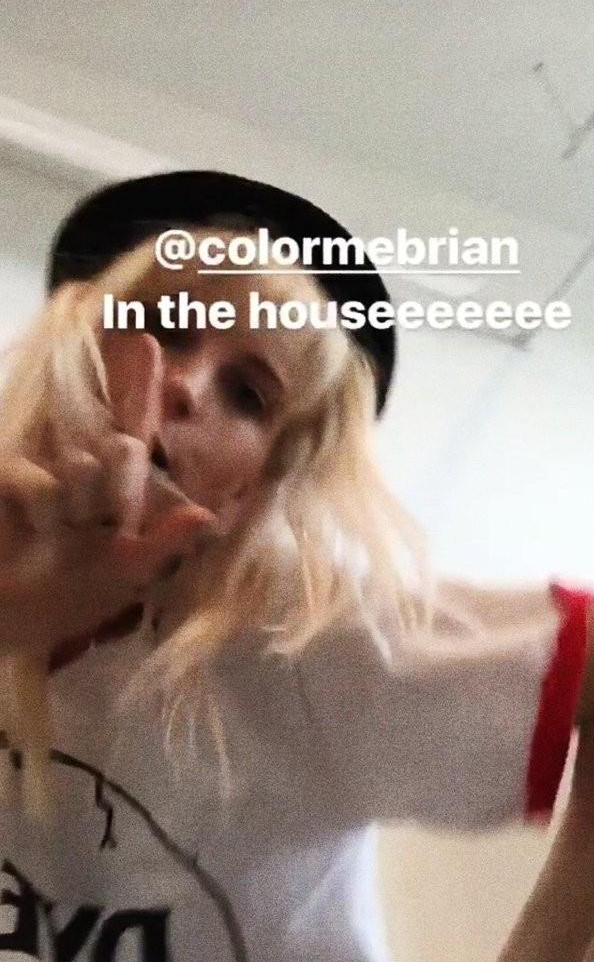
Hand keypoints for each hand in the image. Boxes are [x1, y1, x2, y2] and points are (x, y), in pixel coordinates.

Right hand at [0, 333, 214, 657]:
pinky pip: (41, 482)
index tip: (144, 340)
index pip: (133, 428)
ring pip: (84, 466)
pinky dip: (46, 512)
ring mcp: (45, 470)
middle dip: (125, 486)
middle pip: (123, 447)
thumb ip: (164, 545)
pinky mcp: (9, 476)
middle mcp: (82, 469)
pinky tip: (38, 531)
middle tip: (114, 525)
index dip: (139, 384)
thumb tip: (206, 516)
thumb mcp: (125, 576)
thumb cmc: (67, 599)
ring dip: (83, 507)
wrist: (7, 621)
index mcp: (114, 488)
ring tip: (64, 538)